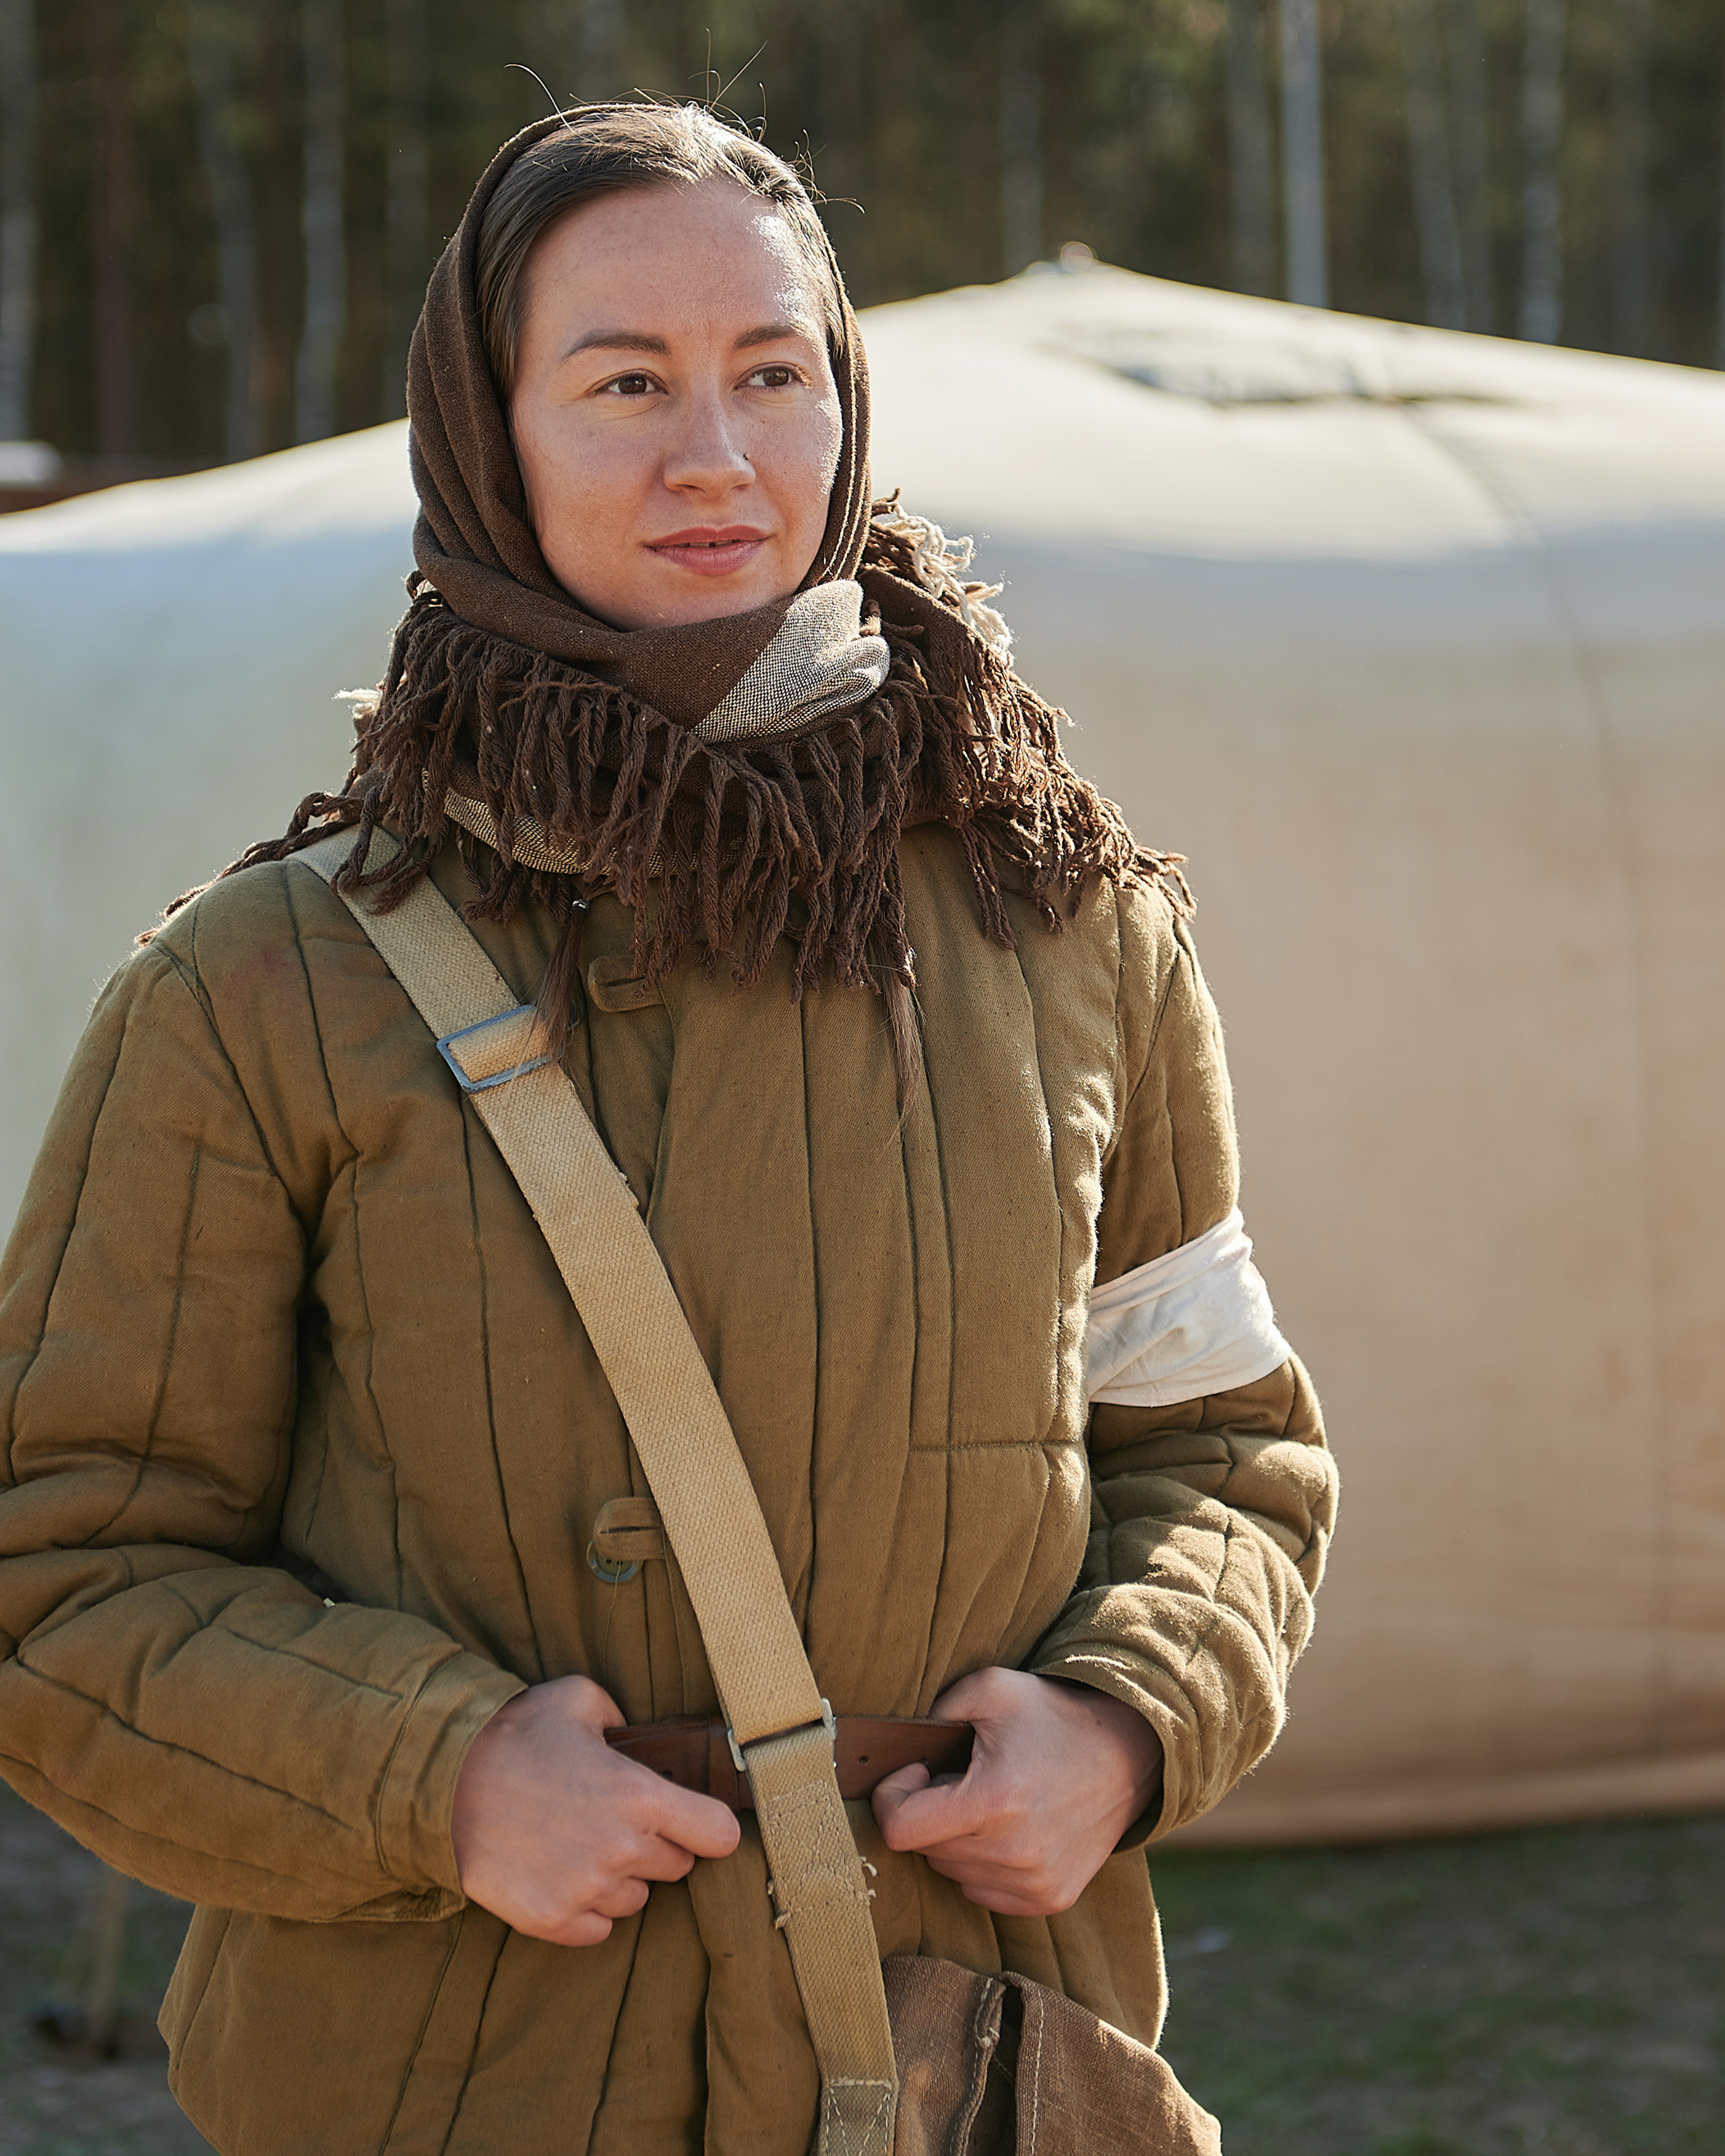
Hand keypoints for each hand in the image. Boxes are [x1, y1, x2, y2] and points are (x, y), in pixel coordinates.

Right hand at [450, 1674, 739, 1944]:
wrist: (442, 1786)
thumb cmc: (513, 1736)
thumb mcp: (576, 1697)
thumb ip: (620, 1715)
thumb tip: (633, 1733)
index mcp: (638, 1796)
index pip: (719, 1834)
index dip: (712, 1826)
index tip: (697, 1821)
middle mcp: (621, 1850)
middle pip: (678, 1867)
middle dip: (657, 1845)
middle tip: (619, 1822)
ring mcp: (586, 1891)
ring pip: (637, 1900)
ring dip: (621, 1878)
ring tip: (583, 1845)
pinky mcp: (552, 1922)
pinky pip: (598, 1929)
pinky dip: (587, 1909)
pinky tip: (563, 1875)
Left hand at [871, 1668, 1162, 1917]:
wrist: (1129, 1754)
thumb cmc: (1055, 1717)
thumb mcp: (992, 1687)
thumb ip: (937, 1708)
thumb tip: (899, 1748)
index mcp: (993, 1801)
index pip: (900, 1830)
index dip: (894, 1796)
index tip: (918, 1769)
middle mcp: (1013, 1853)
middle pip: (926, 1850)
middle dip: (931, 1812)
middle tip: (962, 1778)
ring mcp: (1034, 1883)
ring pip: (953, 1873)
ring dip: (957, 1840)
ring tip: (990, 1802)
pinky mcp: (1050, 1899)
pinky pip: (984, 1893)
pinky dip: (983, 1865)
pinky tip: (1008, 1830)